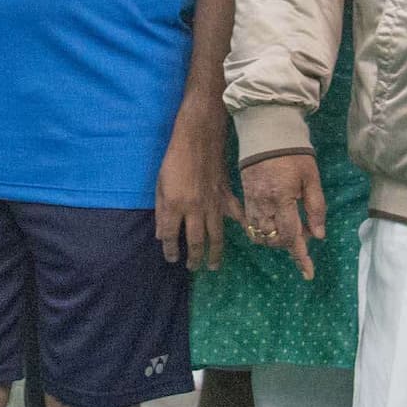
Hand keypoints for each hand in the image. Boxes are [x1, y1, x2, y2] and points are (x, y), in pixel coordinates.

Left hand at [154, 103, 232, 271]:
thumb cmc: (174, 159)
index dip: (170, 250)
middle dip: (193, 258)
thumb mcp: (159, 184)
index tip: (172, 258)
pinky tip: (246, 236)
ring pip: (215, 236)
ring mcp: (212, 204)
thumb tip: (160, 235)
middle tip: (193, 268)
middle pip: (195, 241)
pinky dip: (242, 226)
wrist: (197, 138)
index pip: (170, 236)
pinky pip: (236, 215)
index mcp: (174, 205)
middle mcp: (194, 209)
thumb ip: (160, 211)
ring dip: (215, 253)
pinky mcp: (225, 196)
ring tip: (214, 266)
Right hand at [236, 148, 324, 278]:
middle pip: (276, 240)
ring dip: (277, 239)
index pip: (292, 237)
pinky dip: (264, 231)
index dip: (301, 257)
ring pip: (262, 236)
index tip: (308, 274)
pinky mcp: (245, 198)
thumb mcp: (312, 178)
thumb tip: (318, 235)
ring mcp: (251, 203)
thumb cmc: (293, 154)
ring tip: (291, 226)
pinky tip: (275, 222)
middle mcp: (264, 205)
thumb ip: (315, 207)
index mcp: (282, 200)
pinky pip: (252, 225)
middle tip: (305, 230)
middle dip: (291, 244)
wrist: (265, 132)